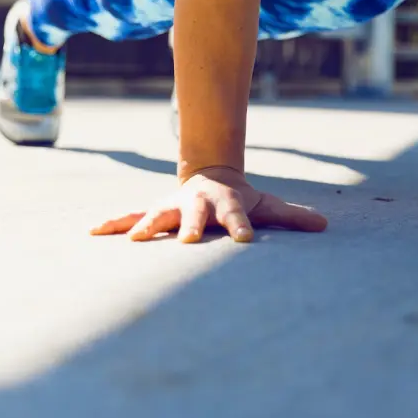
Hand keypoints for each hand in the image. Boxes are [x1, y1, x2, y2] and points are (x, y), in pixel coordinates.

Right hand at [90, 166, 327, 241]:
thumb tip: (325, 225)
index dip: (241, 227)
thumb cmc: (240, 200)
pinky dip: (113, 225)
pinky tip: (92, 233)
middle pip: (194, 215)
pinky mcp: (153, 213)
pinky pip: (129, 218)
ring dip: (145, 226)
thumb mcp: (267, 206)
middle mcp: (197, 205)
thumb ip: (292, 217)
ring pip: (157, 215)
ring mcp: (173, 208)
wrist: (210, 176)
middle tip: (186, 241)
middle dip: (190, 226)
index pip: (237, 218)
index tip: (244, 241)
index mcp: (226, 204)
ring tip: (133, 239)